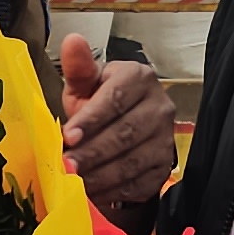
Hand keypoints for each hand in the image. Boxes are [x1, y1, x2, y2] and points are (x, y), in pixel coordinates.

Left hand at [57, 34, 176, 209]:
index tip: (69, 136)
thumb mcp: (86, 84)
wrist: (123, 126)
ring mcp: (166, 138)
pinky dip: (113, 191)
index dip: (92, 118)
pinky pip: (140, 182)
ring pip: (133, 161)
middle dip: (93, 152)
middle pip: (126, 133)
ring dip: (101, 175)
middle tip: (67, 166)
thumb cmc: (99, 102)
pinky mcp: (164, 166)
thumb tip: (72, 41)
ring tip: (76, 183)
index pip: (116, 99)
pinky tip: (93, 194)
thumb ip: (78, 67)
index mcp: (139, 78)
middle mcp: (160, 106)